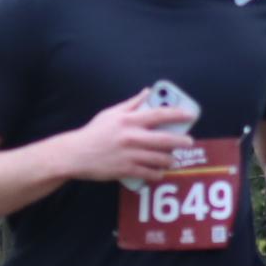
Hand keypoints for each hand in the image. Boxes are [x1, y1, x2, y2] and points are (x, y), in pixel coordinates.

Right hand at [57, 90, 199, 182]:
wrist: (76, 154)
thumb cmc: (94, 132)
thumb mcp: (110, 113)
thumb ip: (131, 103)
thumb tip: (147, 92)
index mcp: (129, 120)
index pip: (159, 114)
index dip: (177, 114)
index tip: (189, 115)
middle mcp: (131, 137)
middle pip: (165, 139)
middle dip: (181, 141)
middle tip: (189, 142)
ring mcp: (129, 155)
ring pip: (159, 158)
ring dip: (170, 159)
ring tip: (172, 159)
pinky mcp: (125, 170)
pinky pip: (149, 173)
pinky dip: (157, 173)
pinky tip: (159, 172)